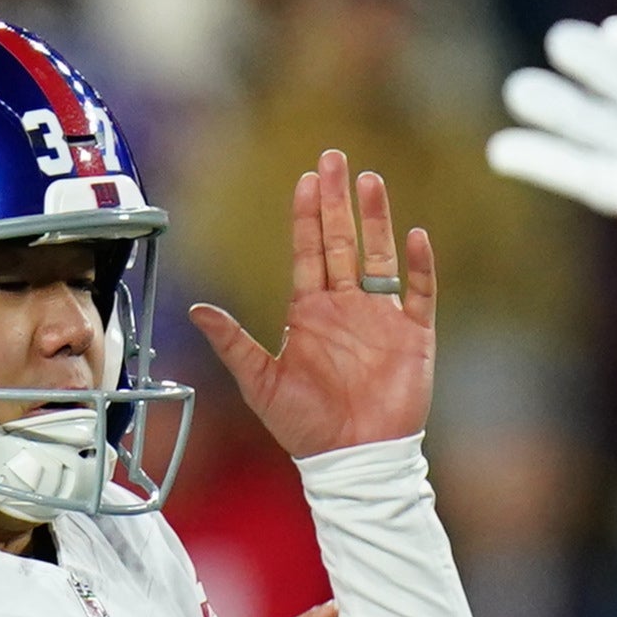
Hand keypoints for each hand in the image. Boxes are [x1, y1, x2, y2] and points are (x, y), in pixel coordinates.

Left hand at [192, 153, 434, 459]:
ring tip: (370, 181)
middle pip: (342, 240)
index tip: (306, 179)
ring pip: (380, 256)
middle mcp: (346, 307)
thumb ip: (233, 343)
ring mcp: (381, 318)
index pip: (308, 250)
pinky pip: (420, 291)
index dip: (306, 215)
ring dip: (376, 219)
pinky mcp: (413, 336)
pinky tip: (416, 236)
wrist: (352, 458)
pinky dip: (420, 265)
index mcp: (310, 312)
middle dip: (337, 200)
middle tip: (334, 158)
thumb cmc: (306, 427)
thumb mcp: (260, 382)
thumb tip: (197, 311)